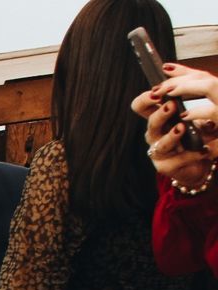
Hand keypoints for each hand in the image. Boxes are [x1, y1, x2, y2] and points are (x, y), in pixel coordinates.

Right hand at [138, 70, 217, 185]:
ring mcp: (159, 151)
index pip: (141, 106)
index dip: (145, 99)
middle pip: (149, 123)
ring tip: (183, 128)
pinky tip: (203, 150)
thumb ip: (181, 84)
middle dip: (160, 115)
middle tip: (171, 106)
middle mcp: (155, 133)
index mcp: (158, 116)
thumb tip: (167, 67)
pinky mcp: (167, 167)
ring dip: (172, 135)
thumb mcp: (191, 104)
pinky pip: (177, 161)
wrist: (203, 156)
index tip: (157, 92)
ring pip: (161, 143)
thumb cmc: (195, 129)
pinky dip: (191, 154)